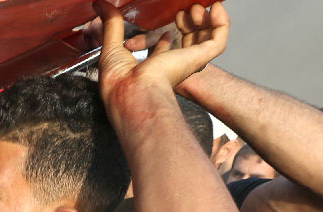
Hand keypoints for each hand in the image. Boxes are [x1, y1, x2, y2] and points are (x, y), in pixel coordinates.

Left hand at [96, 1, 229, 104]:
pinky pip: (220, 38)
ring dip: (203, 20)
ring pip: (206, 38)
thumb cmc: (119, 80)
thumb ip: (110, 23)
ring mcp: (187, 63)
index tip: (167, 22)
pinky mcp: (199, 59)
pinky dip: (222, 22)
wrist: (131, 91)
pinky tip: (217, 8)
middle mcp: (172, 67)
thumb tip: (101, 5)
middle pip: (188, 42)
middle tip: (181, 12)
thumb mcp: (111, 44)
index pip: (165, 52)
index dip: (165, 36)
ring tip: (195, 8)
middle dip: (187, 23)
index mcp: (152, 69)